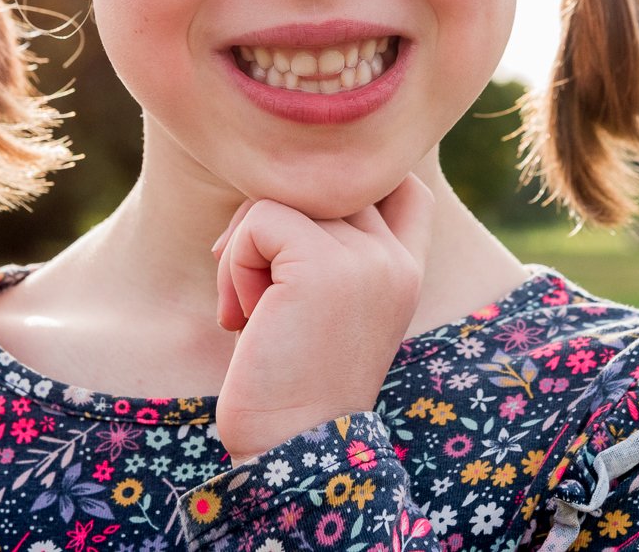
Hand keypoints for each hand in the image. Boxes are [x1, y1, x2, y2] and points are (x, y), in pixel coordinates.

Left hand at [209, 172, 435, 463]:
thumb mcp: (325, 310)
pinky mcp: (323, 266)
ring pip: (281, 198)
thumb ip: (328, 250)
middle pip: (322, 184)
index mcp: (405, 271)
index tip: (291, 244)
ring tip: (246, 309)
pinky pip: (259, 221)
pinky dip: (233, 265)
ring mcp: (366, 259)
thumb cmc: (290, 389)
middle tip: (250, 285)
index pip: (400, 183)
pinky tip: (239, 319)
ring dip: (244, 249)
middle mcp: (395, 259)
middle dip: (270, 223)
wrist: (292, 455)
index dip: (344, 191)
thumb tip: (273, 192)